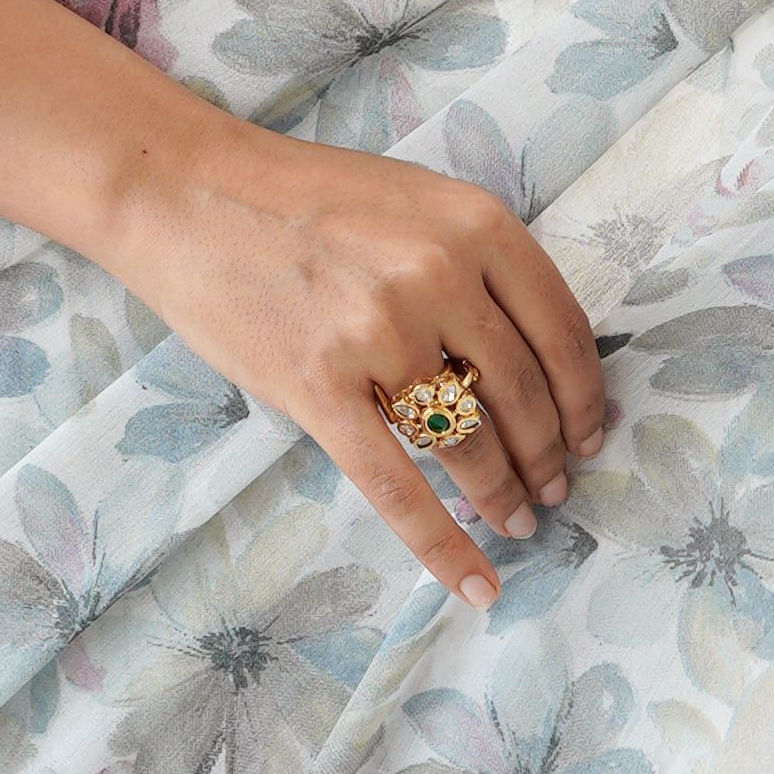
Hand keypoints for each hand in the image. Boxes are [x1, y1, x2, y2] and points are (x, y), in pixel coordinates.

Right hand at [85, 91, 609, 612]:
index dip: (584, 396)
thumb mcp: (413, 199)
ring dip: (504, 494)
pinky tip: (474, 581)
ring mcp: (378, 332)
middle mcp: (437, 274)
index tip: (590, 433)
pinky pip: (395, 484)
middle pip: (522, 393)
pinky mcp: (319, 387)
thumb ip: (476, 260)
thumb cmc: (298, 195)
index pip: (562, 329)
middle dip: (548, 455)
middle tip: (555, 489)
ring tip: (518, 519)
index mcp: (473, 223)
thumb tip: (535, 354)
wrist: (184, 192)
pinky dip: (442, 543)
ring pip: (469, 441)